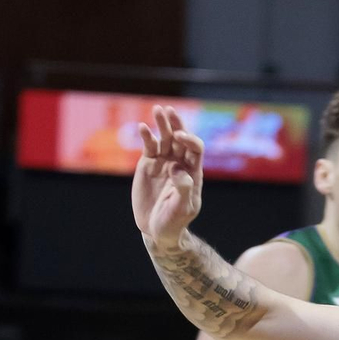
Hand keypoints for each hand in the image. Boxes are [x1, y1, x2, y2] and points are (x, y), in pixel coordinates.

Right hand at [133, 105, 204, 247]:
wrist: (157, 230)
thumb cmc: (174, 222)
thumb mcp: (181, 208)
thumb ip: (183, 189)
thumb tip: (177, 169)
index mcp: (192, 173)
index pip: (195, 149)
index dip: (189, 140)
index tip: (179, 138)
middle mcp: (179, 164)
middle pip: (180, 138)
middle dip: (177, 124)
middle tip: (170, 112)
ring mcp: (163, 162)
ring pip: (164, 138)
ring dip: (162, 124)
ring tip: (158, 109)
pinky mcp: (148, 164)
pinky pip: (148, 146)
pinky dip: (146, 136)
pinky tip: (143, 127)